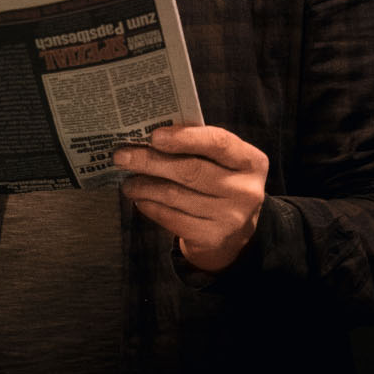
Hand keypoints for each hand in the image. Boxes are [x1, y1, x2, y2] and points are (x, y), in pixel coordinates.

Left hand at [116, 124, 267, 272]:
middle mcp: (246, 190)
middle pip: (190, 170)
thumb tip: (148, 135)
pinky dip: (150, 206)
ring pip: (175, 195)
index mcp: (251, 162)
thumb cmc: (220, 183)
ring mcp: (230, 217)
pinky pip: (171, 218)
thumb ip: (197, 146)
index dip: (185, 138)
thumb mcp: (222, 163)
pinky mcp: (211, 238)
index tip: (154, 136)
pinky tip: (140, 199)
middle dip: (150, 161)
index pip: (218, 143)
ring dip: (144, 185)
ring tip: (127, 180)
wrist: (235, 233)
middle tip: (122, 155)